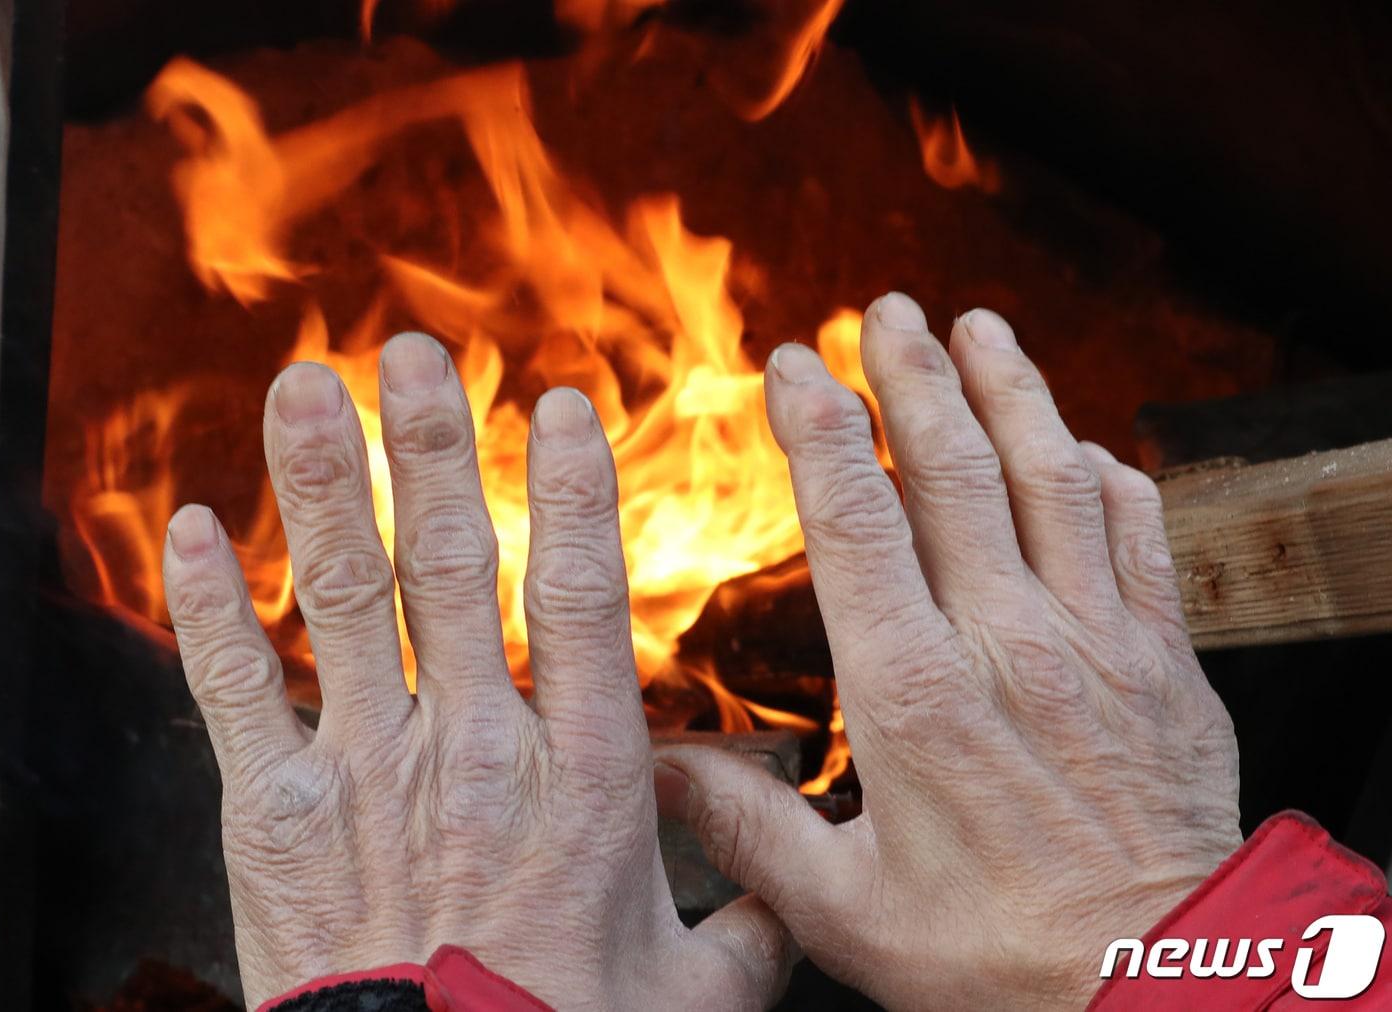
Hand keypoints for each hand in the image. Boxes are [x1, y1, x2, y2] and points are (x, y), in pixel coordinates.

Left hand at [162, 334, 791, 1008]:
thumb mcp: (694, 996)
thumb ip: (750, 925)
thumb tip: (798, 893)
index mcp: (582, 777)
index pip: (583, 597)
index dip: (573, 492)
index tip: (560, 410)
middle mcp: (474, 751)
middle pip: (451, 566)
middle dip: (434, 447)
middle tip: (416, 356)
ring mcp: (365, 774)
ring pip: (343, 598)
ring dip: (326, 482)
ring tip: (308, 389)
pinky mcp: (275, 817)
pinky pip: (234, 689)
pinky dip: (209, 605)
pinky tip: (193, 530)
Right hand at [655, 295, 1241, 1008]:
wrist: (1166, 990)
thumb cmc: (999, 962)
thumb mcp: (844, 912)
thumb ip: (747, 829)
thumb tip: (656, 769)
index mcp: (915, 693)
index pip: (856, 521)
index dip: (820, 428)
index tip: (794, 362)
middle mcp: (1008, 643)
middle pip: (954, 471)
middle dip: (913, 376)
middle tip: (887, 310)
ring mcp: (1099, 644)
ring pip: (1051, 479)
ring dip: (1013, 392)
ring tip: (983, 326)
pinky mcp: (1166, 665)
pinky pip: (1143, 540)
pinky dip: (1114, 479)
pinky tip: (1089, 447)